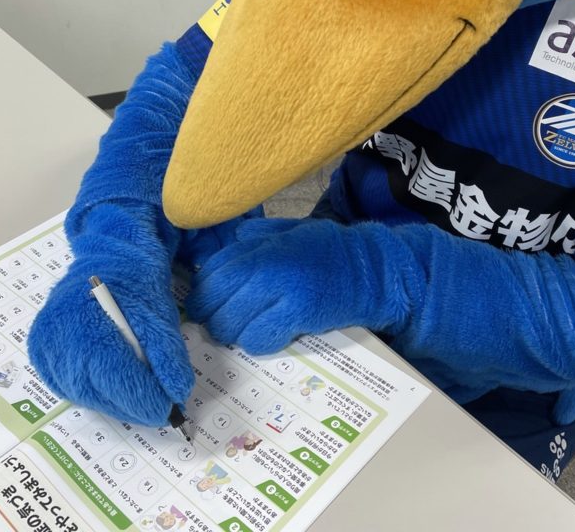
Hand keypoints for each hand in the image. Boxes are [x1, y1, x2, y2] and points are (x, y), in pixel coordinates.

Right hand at [28, 204, 194, 424]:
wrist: (109, 261)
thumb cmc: (136, 286)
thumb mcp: (159, 316)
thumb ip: (168, 356)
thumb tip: (177, 394)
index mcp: (84, 319)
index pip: (112, 373)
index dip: (140, 397)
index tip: (167, 411)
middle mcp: (55, 335)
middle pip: (95, 390)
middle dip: (130, 404)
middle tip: (158, 410)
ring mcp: (44, 345)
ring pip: (81, 394)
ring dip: (112, 402)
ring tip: (139, 399)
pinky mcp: (41, 353)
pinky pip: (68, 387)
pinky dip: (94, 393)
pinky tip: (113, 386)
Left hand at [184, 218, 409, 354]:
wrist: (371, 272)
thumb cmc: (329, 251)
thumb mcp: (289, 231)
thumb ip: (256, 238)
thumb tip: (227, 246)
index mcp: (261, 246)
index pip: (213, 272)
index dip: (203, 292)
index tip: (205, 302)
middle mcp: (266, 267)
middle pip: (214, 301)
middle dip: (210, 316)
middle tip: (217, 321)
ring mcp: (282, 292)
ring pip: (231, 325)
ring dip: (232, 332)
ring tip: (243, 328)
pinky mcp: (298, 316)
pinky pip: (258, 340)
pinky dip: (257, 342)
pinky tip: (269, 334)